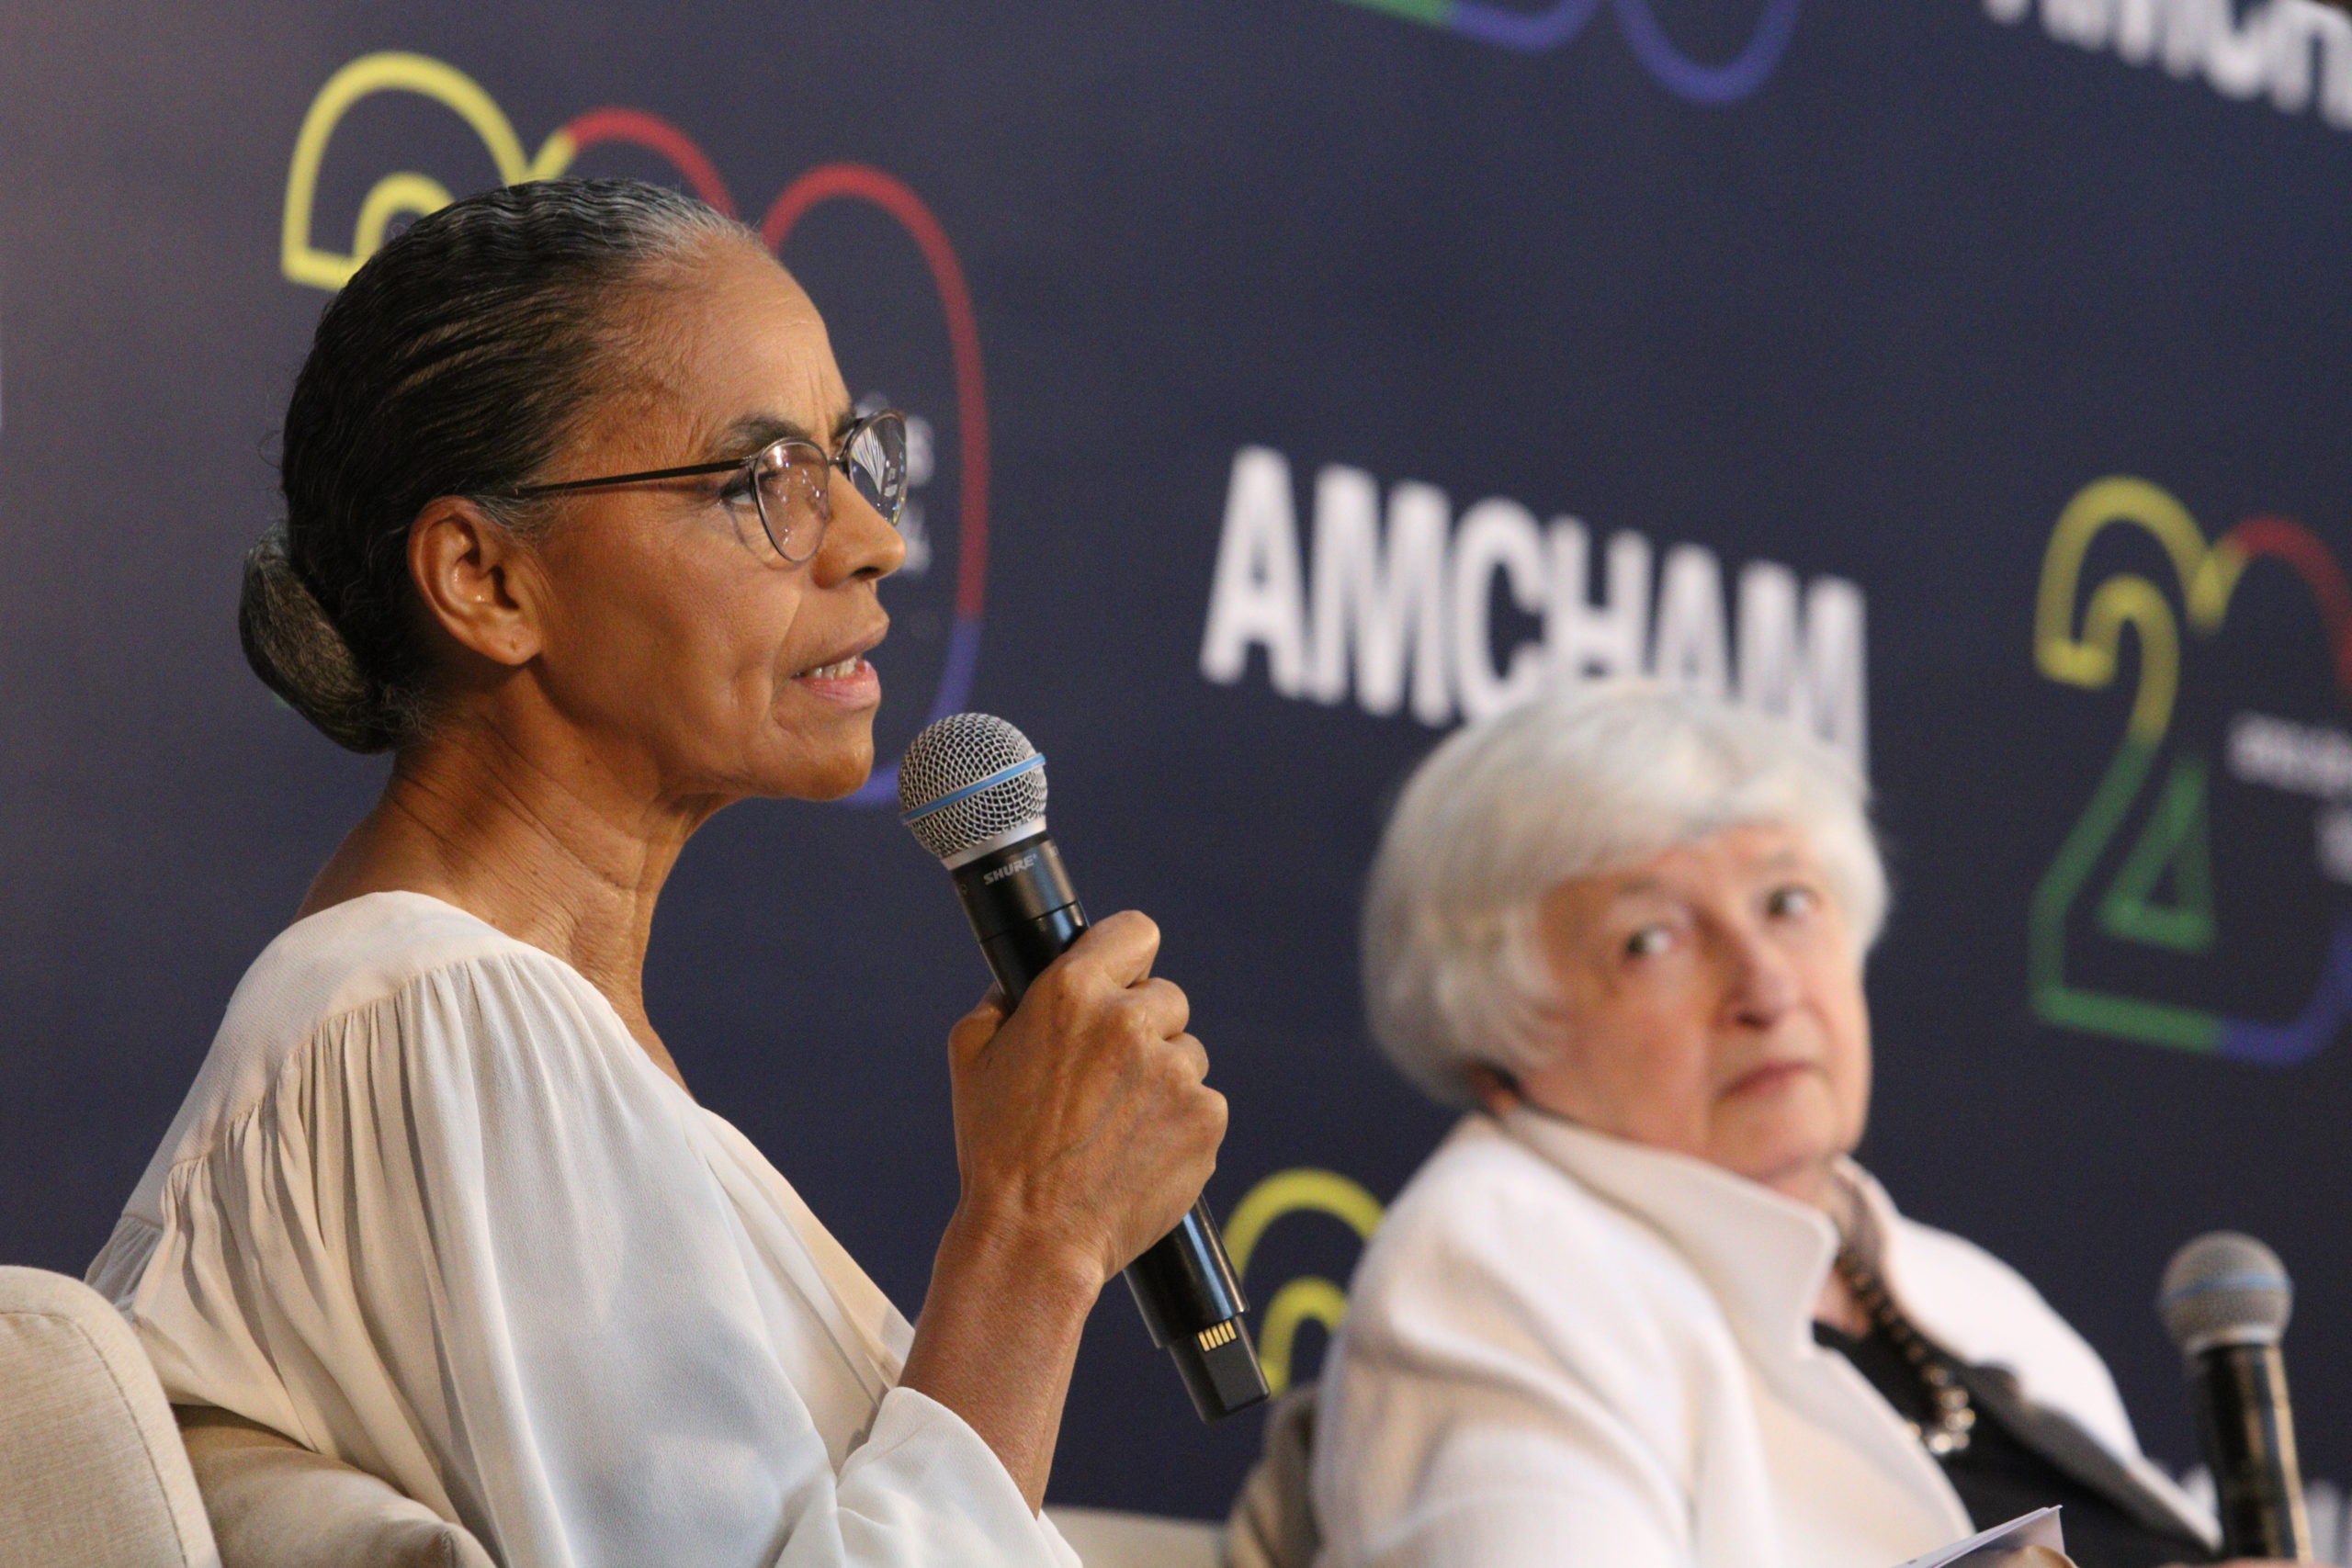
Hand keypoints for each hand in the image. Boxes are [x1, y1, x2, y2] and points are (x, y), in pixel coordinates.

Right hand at [941, 910, 1226, 1290]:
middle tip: (1106, 1078)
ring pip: (1186, 1054)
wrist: (1035, 1238)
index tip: (1123, 978)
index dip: (1128, 957)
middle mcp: (1130, 1022)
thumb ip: (1001, 1001)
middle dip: (1142, 1029)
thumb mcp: (971, 1057)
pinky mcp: (1206, 1117)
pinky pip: (1204, 1102)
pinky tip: (1140, 1149)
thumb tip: (1022, 983)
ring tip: (1116, 1125)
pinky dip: (1181, 1123)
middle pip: (1166, 998)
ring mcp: (1175, 1071)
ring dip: (1162, 1079)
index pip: (1136, 931)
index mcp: (1073, 992)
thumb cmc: (995, 1150)